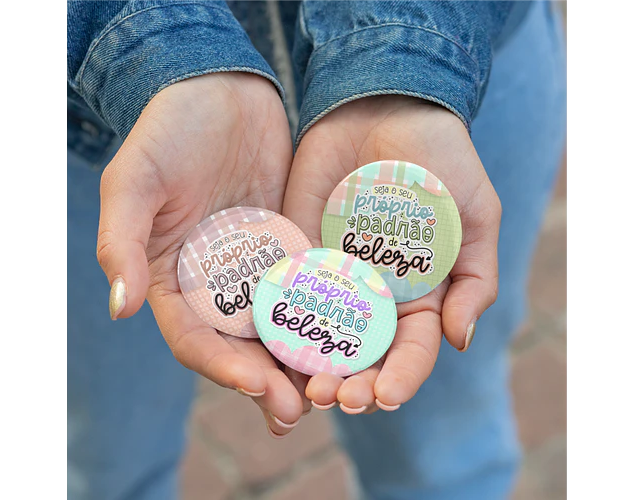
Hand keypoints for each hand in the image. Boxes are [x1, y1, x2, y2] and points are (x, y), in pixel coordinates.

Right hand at [97, 73, 306, 435]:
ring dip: (303, 362)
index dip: (223, 368)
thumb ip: (123, 242)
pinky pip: (311, 288)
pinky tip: (355, 337)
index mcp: (175, 281)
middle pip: (243, 347)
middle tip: (301, 409)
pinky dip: (328, 317)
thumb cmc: (168, 131)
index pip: (196, 340)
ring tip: (334, 390)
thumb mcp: (135, 180)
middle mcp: (218, 286)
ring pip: (281, 328)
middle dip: (269, 381)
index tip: (257, 386)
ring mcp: (257, 269)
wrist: (219, 92)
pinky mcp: (292, 247)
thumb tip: (120, 307)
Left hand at [283, 96, 500, 412]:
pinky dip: (277, 324)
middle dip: (349, 384)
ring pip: (318, 335)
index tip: (386, 396)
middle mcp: (371, 294)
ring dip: (309, 368)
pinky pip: (284, 293)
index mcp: (416, 295)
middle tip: (333, 398)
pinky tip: (267, 347)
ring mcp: (331, 275)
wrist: (385, 108)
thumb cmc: (440, 161)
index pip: (409, 350)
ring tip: (301, 389)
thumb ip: (474, 278)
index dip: (400, 378)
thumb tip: (459, 341)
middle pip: (360, 356)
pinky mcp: (295, 250)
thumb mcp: (475, 216)